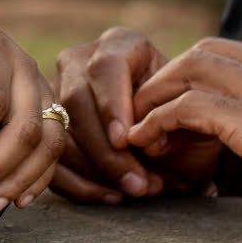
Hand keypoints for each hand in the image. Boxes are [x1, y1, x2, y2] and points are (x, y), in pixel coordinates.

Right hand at [51, 26, 219, 203]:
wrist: (180, 144)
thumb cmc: (188, 123)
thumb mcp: (192, 116)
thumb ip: (170, 118)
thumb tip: (141, 142)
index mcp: (121, 45)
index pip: (104, 67)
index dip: (112, 104)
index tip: (126, 141)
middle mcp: (82, 61)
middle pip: (75, 100)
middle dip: (105, 149)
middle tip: (137, 184)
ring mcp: (60, 92)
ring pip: (60, 131)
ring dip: (96, 170)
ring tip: (134, 192)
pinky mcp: (49, 127)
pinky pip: (50, 157)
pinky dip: (79, 184)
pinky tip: (110, 197)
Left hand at [128, 37, 241, 228]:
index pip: (235, 54)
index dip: (197, 73)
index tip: (177, 98)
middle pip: (206, 52)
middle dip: (169, 76)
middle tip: (147, 105)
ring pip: (189, 69)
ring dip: (156, 94)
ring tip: (137, 121)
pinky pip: (187, 107)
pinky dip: (157, 120)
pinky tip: (147, 139)